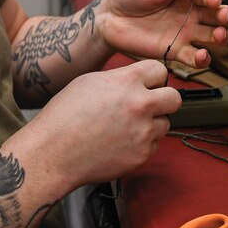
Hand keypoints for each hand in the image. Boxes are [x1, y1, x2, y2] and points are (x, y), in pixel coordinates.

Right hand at [19, 60, 181, 190]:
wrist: (53, 152)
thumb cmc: (65, 115)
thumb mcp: (90, 82)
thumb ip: (120, 79)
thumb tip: (139, 80)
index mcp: (127, 82)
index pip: (161, 71)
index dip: (152, 78)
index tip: (146, 85)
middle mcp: (140, 105)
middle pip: (174, 98)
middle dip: (163, 100)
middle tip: (147, 106)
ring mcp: (143, 132)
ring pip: (165, 124)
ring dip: (151, 124)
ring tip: (124, 127)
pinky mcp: (142, 156)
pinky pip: (153, 145)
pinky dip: (141, 144)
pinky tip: (119, 143)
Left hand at [91, 0, 227, 68]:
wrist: (108, 18)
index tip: (214, 0)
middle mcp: (189, 13)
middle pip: (217, 16)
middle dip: (226, 17)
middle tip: (224, 18)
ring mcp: (183, 33)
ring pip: (212, 37)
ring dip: (221, 37)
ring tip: (218, 36)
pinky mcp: (174, 51)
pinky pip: (193, 57)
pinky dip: (202, 59)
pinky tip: (202, 56)